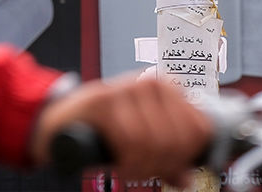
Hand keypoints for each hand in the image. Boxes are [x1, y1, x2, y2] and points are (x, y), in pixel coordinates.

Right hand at [31, 76, 211, 186]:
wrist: (63, 120)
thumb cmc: (106, 128)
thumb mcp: (141, 139)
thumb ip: (166, 156)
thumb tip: (187, 178)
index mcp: (168, 88)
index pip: (199, 128)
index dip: (187, 157)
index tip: (172, 170)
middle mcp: (151, 83)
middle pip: (177, 139)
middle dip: (162, 165)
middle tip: (145, 172)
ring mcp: (128, 88)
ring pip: (153, 141)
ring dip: (142, 166)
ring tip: (131, 169)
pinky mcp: (104, 98)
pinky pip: (128, 140)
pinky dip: (127, 162)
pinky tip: (119, 165)